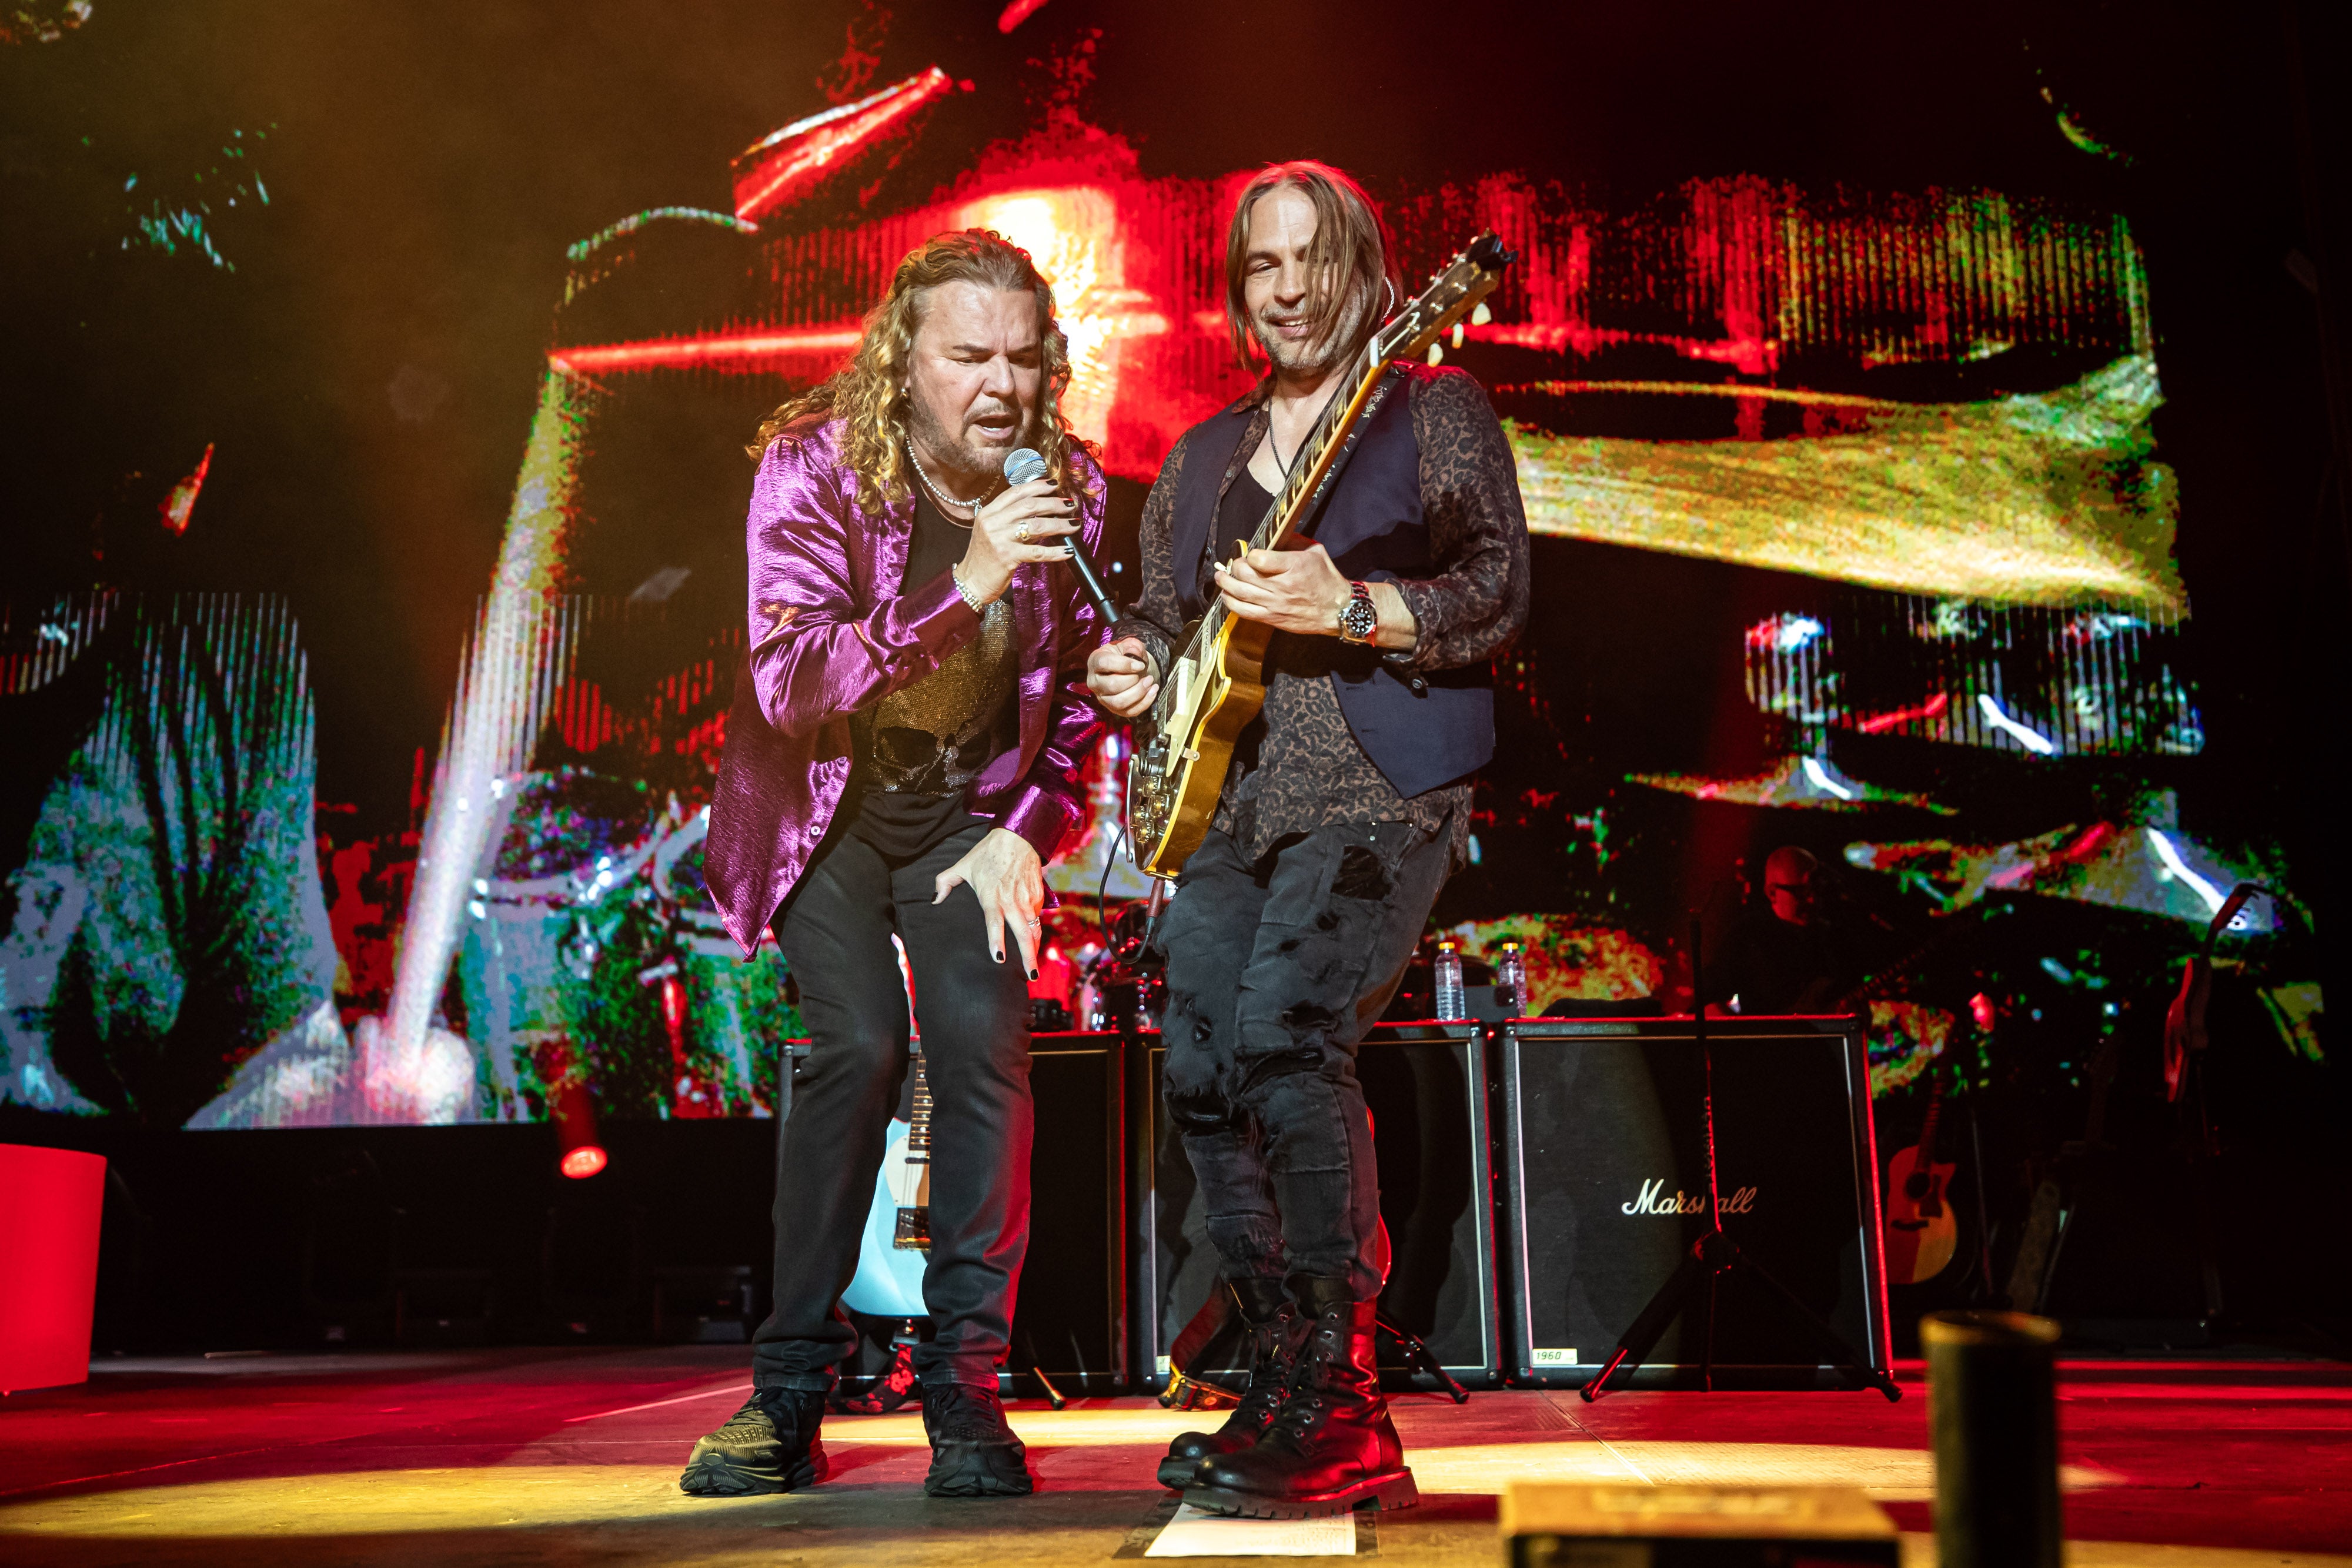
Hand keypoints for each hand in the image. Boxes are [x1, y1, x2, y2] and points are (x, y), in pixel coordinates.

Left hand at [933, 827, 1045, 976]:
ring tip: (1033, 968)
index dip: (997, 941)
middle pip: (1023, 934)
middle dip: (1027, 956)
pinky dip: (1036, 932)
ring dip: (1034, 948)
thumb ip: (944, 883)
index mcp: (992, 896)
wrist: (1018, 837)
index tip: (999, 959)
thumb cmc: (988, 853)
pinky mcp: (1038, 896)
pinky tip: (1034, 942)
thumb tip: (934, 900)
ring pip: (1034, 929)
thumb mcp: (963, 865)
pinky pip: (1037, 918)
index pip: (994, 923)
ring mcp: (1028, 899)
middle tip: (1030, 976)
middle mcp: (1012, 901)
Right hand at [960, 478, 1078, 603]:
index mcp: (988, 512)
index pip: (1016, 492)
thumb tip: (1044, 513)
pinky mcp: (1007, 557)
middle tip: (1070, 504)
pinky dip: (1055, 552)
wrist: (971, 582)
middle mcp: (992, 522)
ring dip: (1059, 524)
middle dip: (1053, 503)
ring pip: (1036, 526)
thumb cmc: (984, 558)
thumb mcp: (994, 533)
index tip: (1055, 484)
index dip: (1037, 486)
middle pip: (1029, 505)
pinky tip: (1068, 551)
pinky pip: (1037, 552)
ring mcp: (999, 539)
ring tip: (1074, 524)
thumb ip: (1014, 521)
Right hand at [1087, 636, 1159, 717]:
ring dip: (1138, 693)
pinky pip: (1128, 712)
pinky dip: (1144, 703)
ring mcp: (1102, 697)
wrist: (1127, 668)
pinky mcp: (1113, 709)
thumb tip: (1135, 653)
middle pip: (1112, 685)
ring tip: (1150, 683)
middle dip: (1133, 681)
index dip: (1124, 665)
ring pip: (1118, 702)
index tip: (1140, 665)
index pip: (1105, 664)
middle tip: (1147, 675)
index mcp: (1095, 661)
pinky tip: (1152, 691)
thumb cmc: (1125, 656)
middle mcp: (1094, 682)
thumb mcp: (1128, 645)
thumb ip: (1132, 646)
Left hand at [1212, 542, 1351, 635]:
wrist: (1337, 610)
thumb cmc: (1327, 580)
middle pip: (1245, 575)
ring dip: (1225, 584)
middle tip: (1234, 564)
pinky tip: (1227, 596)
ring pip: (1240, 594)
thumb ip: (1294, 541)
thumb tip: (1276, 536)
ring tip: (1221, 577)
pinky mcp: (1272, 618)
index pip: (1258, 558)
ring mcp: (1275, 604)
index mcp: (1293, 566)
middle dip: (1235, 567)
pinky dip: (1231, 603)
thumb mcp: (1316, 552)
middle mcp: (1281, 586)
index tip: (1252, 554)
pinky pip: (1244, 612)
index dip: (1251, 554)